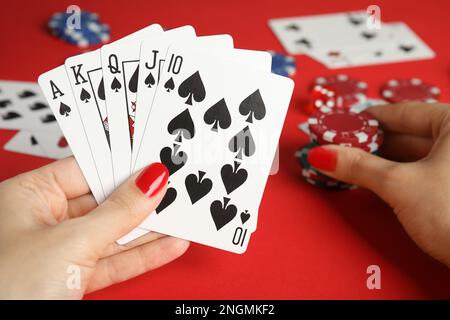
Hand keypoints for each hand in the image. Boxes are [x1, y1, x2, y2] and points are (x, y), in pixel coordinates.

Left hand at [0, 159, 188, 298]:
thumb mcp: (71, 241)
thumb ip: (117, 212)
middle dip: (141, 200)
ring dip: (149, 230)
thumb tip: (149, 182)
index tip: (154, 161)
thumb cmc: (5, 289)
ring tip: (180, 217)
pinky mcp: (73, 279)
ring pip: (113, 234)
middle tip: (173, 189)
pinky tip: (167, 245)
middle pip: (104, 202)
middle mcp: (43, 221)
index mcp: (28, 197)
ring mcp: (59, 252)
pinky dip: (142, 256)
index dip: (122, 165)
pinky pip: (113, 261)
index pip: (86, 169)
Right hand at [307, 102, 449, 266]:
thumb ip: (359, 166)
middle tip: (340, 148)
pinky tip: (375, 180)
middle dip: (371, 144)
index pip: (403, 112)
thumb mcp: (400, 184)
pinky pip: (423, 172)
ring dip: (382, 161)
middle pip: (408, 134)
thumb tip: (324, 155)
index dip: (367, 120)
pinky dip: (398, 175)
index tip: (342, 125)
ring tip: (351, 165)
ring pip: (414, 155)